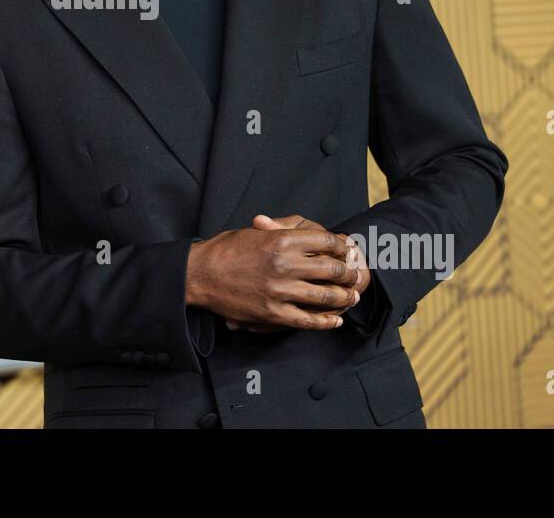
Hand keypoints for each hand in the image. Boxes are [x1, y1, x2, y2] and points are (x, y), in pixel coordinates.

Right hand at [222, 214, 369, 331]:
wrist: (200, 274)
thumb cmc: (225, 249)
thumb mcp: (254, 231)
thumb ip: (281, 231)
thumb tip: (306, 233)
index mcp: (281, 239)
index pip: (325, 241)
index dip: (341, 246)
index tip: (347, 250)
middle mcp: (285, 264)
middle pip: (331, 269)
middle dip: (348, 272)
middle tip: (354, 275)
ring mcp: (280, 291)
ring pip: (324, 296)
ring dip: (343, 297)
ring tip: (351, 296)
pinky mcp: (272, 313)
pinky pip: (307, 320)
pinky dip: (325, 321)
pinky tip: (335, 320)